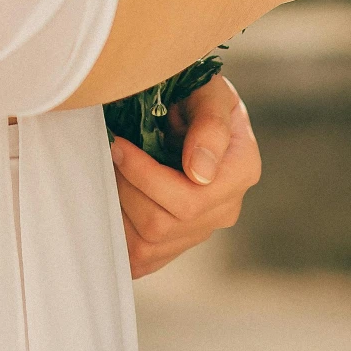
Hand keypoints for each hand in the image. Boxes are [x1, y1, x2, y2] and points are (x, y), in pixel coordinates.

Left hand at [111, 75, 260, 279]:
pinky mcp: (177, 242)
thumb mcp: (210, 91)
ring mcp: (201, 229)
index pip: (190, 199)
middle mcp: (225, 208)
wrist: (189, 107)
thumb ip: (210, 126)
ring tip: (111, 173)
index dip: (145, 176)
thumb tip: (200, 174)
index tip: (119, 144)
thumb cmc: (198, 92)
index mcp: (240, 171)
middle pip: (162, 225)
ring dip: (118, 209)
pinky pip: (142, 259)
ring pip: (146, 246)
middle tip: (109, 154)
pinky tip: (113, 202)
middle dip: (126, 189)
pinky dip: (119, 236)